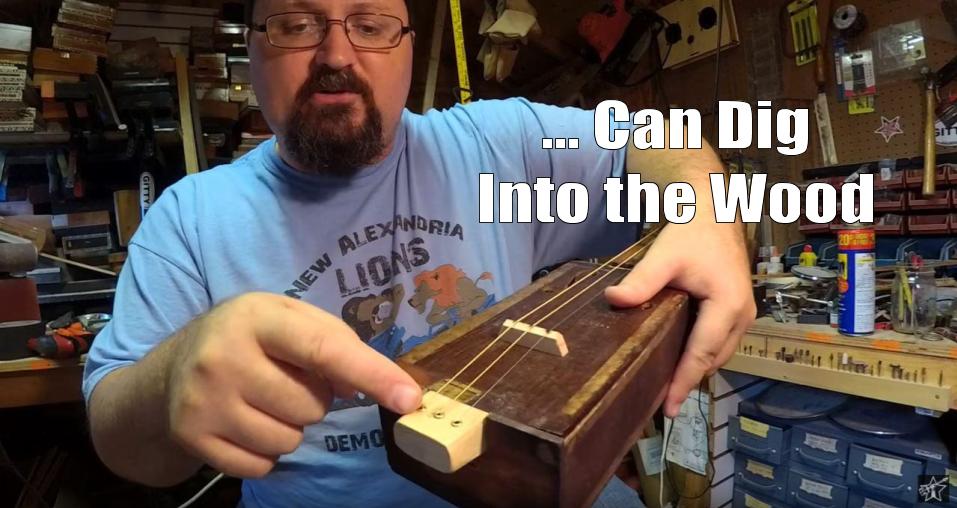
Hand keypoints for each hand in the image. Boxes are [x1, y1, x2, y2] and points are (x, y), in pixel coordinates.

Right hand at [164, 292, 421, 477]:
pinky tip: (245, 423)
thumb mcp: (288, 320)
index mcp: (256, 316)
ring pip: (288, 440)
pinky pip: (262, 466)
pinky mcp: (193, 438)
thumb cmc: (250, 338)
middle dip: (311, 399)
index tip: (409, 398)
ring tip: (263, 401)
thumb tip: (380, 386)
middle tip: (283, 380)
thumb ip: (337, 343)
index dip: (371, 374)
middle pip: (311, 406)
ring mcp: (203, 401)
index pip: (324, 349)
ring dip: (289, 427)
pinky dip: (264, 452)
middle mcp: (222, 357)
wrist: (171, 369)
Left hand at [605, 220, 755, 417]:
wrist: (714, 210)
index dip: (684, 382)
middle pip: (712, 360)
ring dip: (695, 369)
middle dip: (688, 381)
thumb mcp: (664, 256)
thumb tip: (613, 300)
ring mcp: (744, 314)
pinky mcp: (738, 310)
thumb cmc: (692, 232)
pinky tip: (678, 360)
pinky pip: (720, 342)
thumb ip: (641, 281)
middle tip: (661, 403)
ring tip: (667, 387)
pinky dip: (702, 354)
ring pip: (719, 354)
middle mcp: (742, 315)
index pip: (701, 353)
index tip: (669, 408)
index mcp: (728, 305)